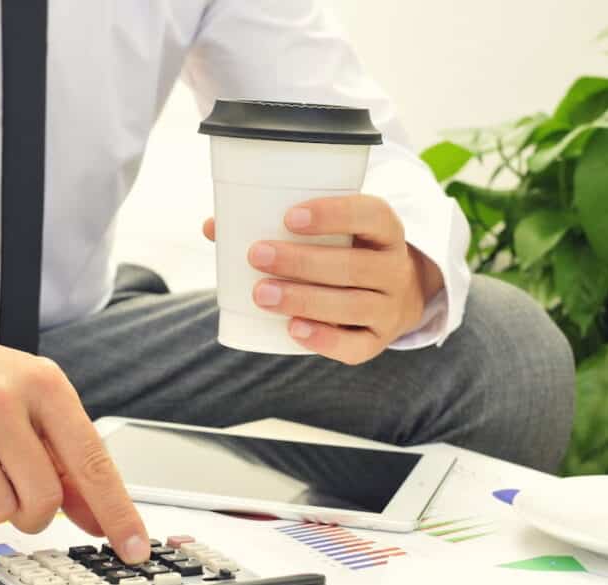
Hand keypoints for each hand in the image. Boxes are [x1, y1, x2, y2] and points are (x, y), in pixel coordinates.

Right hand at [0, 299, 150, 563]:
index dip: (116, 512)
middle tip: (13, 489)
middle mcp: (2, 399)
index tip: (133, 548)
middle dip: (31, 512)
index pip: (92, 461)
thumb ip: (64, 459)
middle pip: (41, 500)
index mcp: (43, 383)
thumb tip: (97, 518)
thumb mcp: (28, 400)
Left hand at [203, 195, 442, 364]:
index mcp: (386, 231)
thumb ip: (278, 226)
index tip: (289, 217)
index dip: (334, 214)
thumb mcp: (331, 235)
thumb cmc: (346, 254)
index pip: (372, 215)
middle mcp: (395, 269)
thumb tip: (212, 226)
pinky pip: (356, 346)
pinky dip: (324, 339)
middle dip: (301, 262)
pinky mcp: (379, 341)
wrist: (395, 296)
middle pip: (353, 265)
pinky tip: (292, 329)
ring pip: (352, 305)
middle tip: (257, 256)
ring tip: (261, 294)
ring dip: (304, 299)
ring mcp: (391, 308)